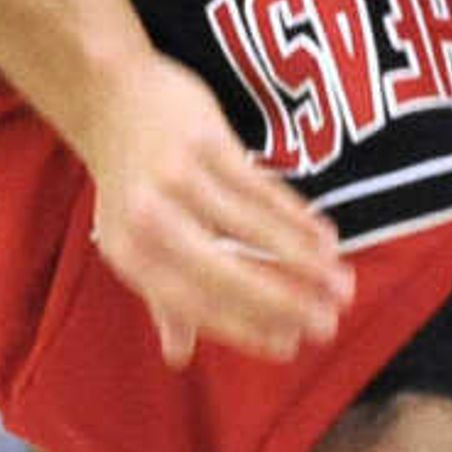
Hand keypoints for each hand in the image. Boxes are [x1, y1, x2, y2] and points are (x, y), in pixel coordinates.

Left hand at [82, 56, 357, 367]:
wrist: (108, 94)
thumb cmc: (128, 179)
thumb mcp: (128, 241)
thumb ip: (158, 299)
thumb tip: (178, 357)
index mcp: (129, 255)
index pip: (193, 305)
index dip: (245, 330)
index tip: (289, 348)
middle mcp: (149, 221)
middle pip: (227, 274)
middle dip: (286, 304)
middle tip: (329, 326)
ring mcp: (178, 179)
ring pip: (255, 231)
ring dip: (306, 262)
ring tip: (342, 284)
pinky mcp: (206, 142)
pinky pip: (263, 188)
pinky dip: (300, 218)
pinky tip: (327, 238)